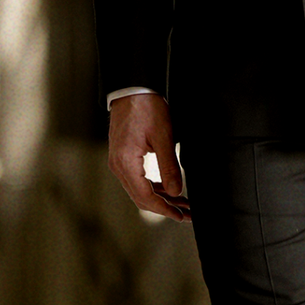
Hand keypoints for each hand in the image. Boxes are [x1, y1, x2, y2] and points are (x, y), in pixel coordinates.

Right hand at [107, 93, 189, 221]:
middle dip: (164, 208)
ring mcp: (118, 161)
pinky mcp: (122, 156)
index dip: (164, 210)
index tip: (181, 216)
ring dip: (160, 198)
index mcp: (126, 162)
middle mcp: (118, 165)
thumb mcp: (163, 137)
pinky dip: (153, 186)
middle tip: (186, 215)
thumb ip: (169, 166)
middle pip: (140, 197)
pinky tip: (168, 189)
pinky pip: (137, 179)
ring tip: (182, 204)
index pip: (145, 197)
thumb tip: (175, 192)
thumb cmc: (147, 107)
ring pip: (139, 189)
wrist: (132, 88)